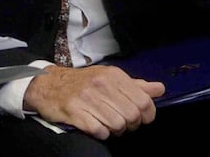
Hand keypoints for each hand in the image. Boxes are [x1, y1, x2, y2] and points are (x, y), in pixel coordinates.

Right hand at [23, 64, 164, 139]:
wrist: (49, 84)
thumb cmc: (83, 83)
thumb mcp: (110, 78)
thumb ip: (136, 85)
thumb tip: (160, 89)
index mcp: (114, 75)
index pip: (143, 101)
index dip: (147, 114)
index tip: (141, 118)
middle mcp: (102, 84)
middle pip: (132, 115)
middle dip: (131, 124)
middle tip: (123, 122)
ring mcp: (87, 98)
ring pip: (117, 125)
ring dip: (115, 130)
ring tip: (108, 124)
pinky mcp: (75, 112)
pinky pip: (99, 131)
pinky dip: (101, 133)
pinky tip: (96, 126)